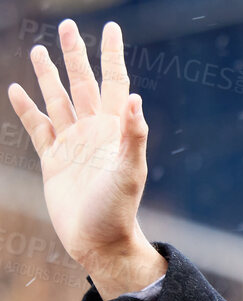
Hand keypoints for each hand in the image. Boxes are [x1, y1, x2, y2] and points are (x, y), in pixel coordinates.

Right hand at [7, 18, 165, 297]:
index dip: (111, 55)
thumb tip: (135, 97)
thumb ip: (133, 136)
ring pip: (58, 101)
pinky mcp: (53, 162)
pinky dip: (27, 109)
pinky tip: (16, 90)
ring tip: (40, 50)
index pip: (114, 84)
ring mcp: (73, 146)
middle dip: (75, 56)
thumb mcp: (129, 172)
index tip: (111, 27)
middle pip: (83, 84)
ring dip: (50, 77)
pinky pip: (37, 128)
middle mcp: (94, 134)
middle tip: (68, 25)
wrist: (99, 242)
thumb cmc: (118, 210)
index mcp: (114, 132)